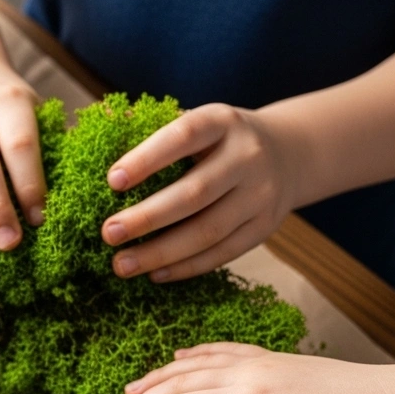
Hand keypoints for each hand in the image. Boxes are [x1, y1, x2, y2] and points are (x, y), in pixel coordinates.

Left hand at [101, 103, 304, 281]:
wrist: (289, 153)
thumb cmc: (218, 140)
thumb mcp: (196, 121)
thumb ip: (151, 123)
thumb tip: (105, 119)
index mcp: (222, 122)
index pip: (183, 136)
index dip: (147, 159)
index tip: (112, 181)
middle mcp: (246, 156)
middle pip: (194, 193)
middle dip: (146, 217)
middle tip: (108, 234)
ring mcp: (260, 194)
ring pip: (208, 231)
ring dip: (160, 252)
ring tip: (121, 265)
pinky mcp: (264, 227)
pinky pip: (222, 253)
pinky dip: (185, 267)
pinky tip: (154, 274)